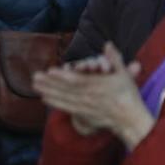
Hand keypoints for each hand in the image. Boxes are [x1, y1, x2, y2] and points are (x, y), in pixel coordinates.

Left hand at [33, 43, 153, 149]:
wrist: (130, 120)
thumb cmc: (127, 95)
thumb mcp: (123, 74)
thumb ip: (114, 58)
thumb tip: (108, 43)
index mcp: (97, 86)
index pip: (77, 80)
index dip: (63, 76)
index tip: (50, 71)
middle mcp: (88, 97)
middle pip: (66, 89)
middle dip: (49, 83)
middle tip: (34, 77)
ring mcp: (85, 106)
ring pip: (64, 98)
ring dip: (48, 91)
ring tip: (35, 85)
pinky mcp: (84, 114)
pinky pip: (67, 108)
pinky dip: (55, 103)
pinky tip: (44, 98)